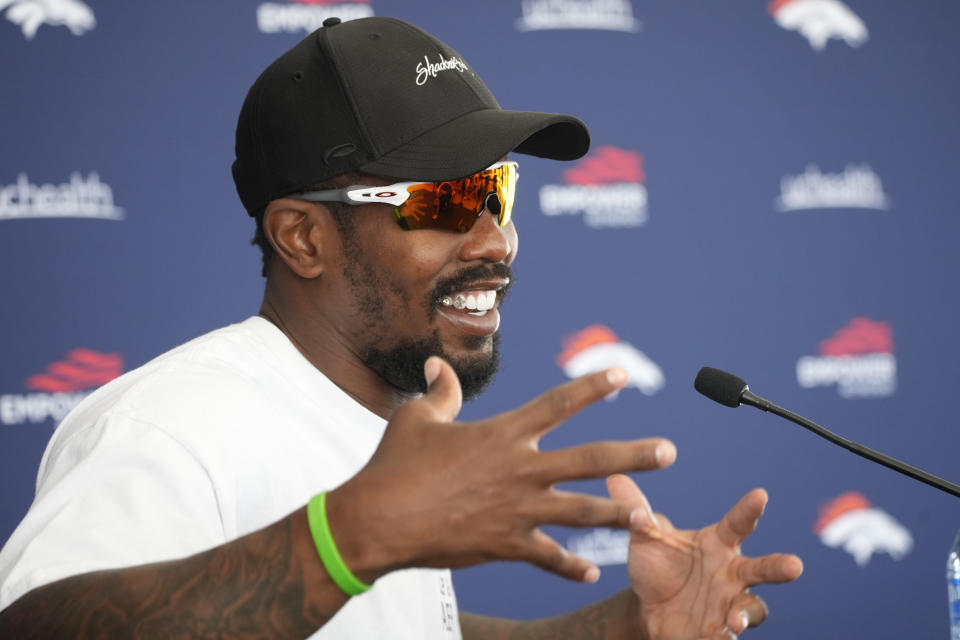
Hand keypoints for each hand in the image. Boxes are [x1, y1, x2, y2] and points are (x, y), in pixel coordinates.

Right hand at [328, 357, 677, 583]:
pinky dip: (570, 567)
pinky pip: (548, 558)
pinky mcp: (506, 545)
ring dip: (619, 514)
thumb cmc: (395, 465)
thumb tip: (437, 364)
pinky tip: (592, 573)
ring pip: (582, 512)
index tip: (621, 374)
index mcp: (502, 433)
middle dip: (633, 455)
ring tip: (652, 519)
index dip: (592, 386)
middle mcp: (520, 469)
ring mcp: (517, 510)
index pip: (558, 403)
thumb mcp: (418, 419)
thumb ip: (440, 392)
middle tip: (669, 451)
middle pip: (590, 460)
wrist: (379, 520)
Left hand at [607, 475, 802, 639]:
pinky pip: (726, 638)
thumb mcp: (645, 537)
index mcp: (718, 544)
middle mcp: (731, 574)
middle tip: (795, 566)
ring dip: (745, 614)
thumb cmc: (658, 565)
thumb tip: (615, 477)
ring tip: (734, 620)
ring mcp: (728, 605)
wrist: (648, 608)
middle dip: (779, 567)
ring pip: (751, 610)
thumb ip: (636, 511)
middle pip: (763, 570)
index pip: (737, 524)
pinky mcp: (717, 632)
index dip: (749, 510)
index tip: (761, 495)